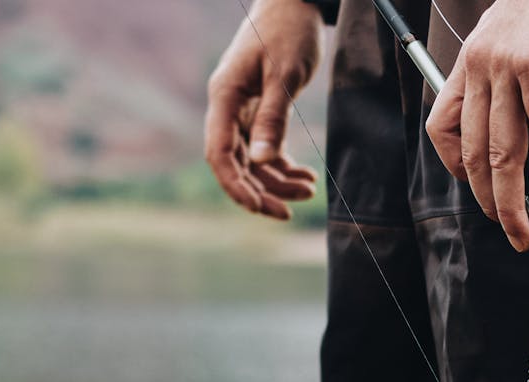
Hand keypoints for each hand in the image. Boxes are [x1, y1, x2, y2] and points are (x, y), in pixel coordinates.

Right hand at [205, 0, 322, 218]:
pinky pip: (265, 148)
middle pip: (235, 164)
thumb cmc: (288, 31)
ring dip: (277, 181)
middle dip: (261, 191)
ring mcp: (242, 110)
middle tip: (289, 212)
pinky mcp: (259, 110)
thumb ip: (272, 117)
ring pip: (252, 160)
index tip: (261, 207)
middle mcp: (227, 107)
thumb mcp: (284, 74)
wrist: (296, 2)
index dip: (236, 186)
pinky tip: (306, 176)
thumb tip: (260, 162)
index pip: (219, 154)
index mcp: (224, 97)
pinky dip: (283, 165)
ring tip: (309, 189)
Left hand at [426, 0, 528, 249]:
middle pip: (475, 154)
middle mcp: (480, 67)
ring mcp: (506, 67)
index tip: (477, 189)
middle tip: (510, 233)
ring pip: (507, 153)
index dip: (457, 167)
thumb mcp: (515, 45)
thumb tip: (520, 141)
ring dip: (517, 197)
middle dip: (491, 203)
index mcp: (469, 65)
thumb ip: (508, 86)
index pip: (443, 127)